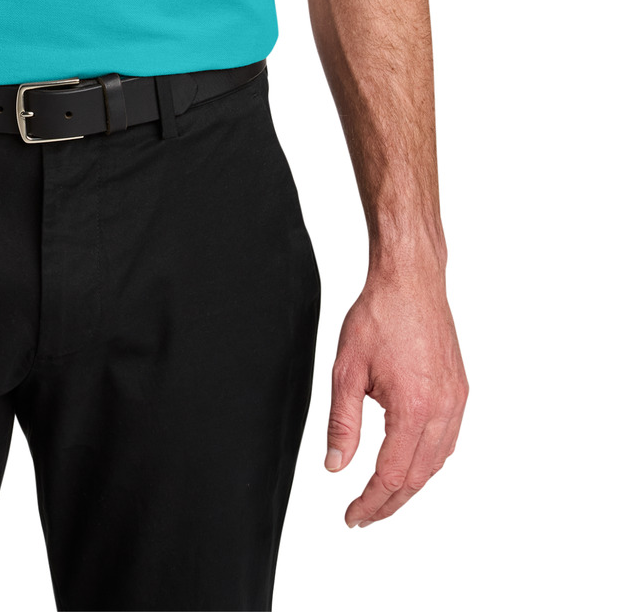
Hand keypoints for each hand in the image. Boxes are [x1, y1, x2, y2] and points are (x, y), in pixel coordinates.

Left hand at [325, 266, 467, 526]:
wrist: (411, 281)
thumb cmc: (380, 315)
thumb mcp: (346, 370)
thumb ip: (342, 423)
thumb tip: (336, 466)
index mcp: (413, 408)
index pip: (391, 475)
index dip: (370, 503)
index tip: (352, 517)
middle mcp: (443, 410)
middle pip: (417, 478)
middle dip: (389, 503)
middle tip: (363, 516)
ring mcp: (456, 401)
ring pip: (436, 464)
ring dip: (410, 486)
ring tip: (382, 498)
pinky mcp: (461, 391)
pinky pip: (448, 442)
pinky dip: (428, 462)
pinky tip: (410, 464)